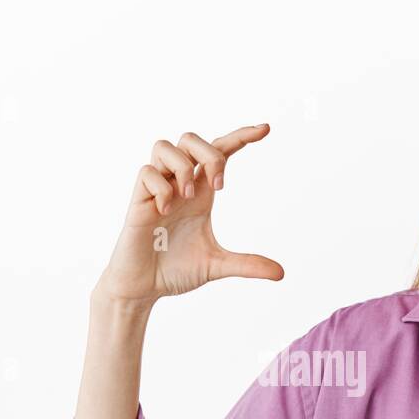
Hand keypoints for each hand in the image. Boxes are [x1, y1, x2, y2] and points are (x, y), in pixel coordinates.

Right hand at [95, 123, 283, 305]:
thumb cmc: (175, 270)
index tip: (265, 130)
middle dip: (211, 154)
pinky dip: (161, 189)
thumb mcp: (216, 266)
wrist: (144, 287)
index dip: (241, 137)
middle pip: (191, 139)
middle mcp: (178, 185)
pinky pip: (146, 173)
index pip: (220, 151)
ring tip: (187, 197)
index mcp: (200, 192)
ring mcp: (156, 190)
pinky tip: (164, 212)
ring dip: (183, 167)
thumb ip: (247, 265)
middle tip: (218, 187)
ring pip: (164, 146)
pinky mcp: (137, 201)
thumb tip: (281, 273)